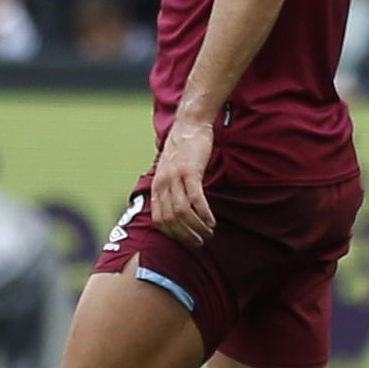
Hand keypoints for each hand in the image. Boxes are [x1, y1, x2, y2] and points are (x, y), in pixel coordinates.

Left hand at [147, 119, 217, 244]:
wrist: (190, 125)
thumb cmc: (183, 149)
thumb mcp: (170, 171)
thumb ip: (170, 189)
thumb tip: (177, 211)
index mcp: (157, 186)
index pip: (159, 220)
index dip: (173, 234)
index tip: (186, 240)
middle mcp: (163, 184)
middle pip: (171, 220)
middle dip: (186, 236)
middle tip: (200, 242)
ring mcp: (175, 178)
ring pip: (182, 213)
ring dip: (196, 228)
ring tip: (208, 233)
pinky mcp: (190, 172)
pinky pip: (196, 200)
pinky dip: (204, 215)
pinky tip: (212, 221)